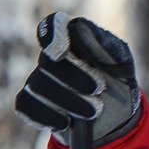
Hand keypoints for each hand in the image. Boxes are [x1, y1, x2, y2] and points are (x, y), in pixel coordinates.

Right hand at [15, 12, 139, 145]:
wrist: (115, 117)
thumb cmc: (119, 82)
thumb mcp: (121, 62)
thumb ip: (103, 45)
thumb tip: (79, 28)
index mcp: (73, 39)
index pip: (51, 26)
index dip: (51, 34)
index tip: (61, 50)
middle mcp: (52, 57)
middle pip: (47, 62)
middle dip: (74, 77)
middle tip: (99, 89)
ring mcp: (39, 79)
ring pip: (38, 86)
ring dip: (67, 101)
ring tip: (93, 112)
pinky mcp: (33, 102)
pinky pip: (26, 106)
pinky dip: (46, 116)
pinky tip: (65, 122)